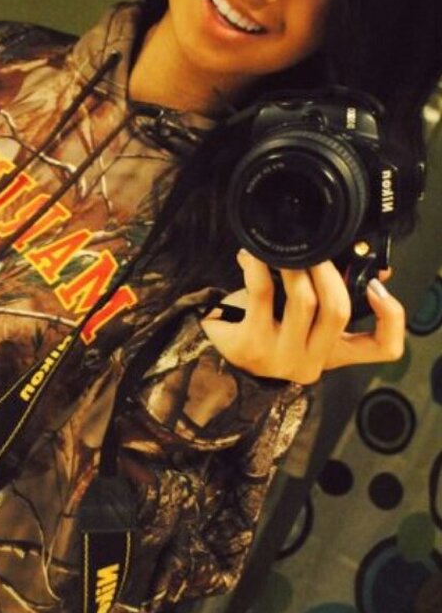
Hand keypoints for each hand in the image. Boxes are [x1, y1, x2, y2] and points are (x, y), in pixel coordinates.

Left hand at [200, 250, 404, 383]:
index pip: (383, 348)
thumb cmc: (266, 330)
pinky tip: (252, 255)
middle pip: (337, 311)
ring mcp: (279, 357)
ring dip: (296, 267)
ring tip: (285, 251)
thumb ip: (329, 297)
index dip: (392, 318)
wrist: (220, 354)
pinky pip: (261, 293)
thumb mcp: (302, 320)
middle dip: (329, 273)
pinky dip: (258, 267)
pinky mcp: (248, 345)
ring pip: (303, 301)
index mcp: (332, 354)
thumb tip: (367, 265)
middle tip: (316, 252)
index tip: (377, 287)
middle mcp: (310, 361)